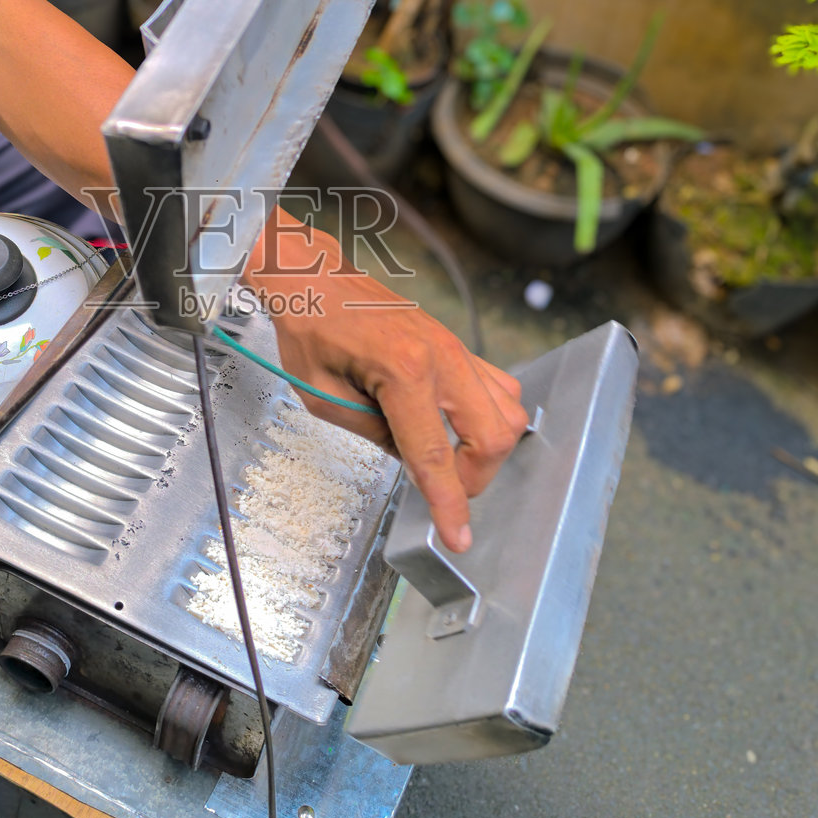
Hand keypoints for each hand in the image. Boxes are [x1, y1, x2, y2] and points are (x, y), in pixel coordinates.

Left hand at [243, 215, 526, 551]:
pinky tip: (461, 427)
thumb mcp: (325, 399)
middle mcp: (440, 356)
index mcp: (403, 370)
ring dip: (488, 447)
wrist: (314, 280)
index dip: (449, 504)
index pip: (435, 454)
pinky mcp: (456, 344)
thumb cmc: (309, 330)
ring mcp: (454, 346)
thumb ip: (376, 435)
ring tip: (453, 462)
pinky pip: (498, 384)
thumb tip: (413, 463)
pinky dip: (491, 415)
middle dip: (475, 477)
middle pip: (492, 435)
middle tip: (445, 493)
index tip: (458, 536)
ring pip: (508, 409)